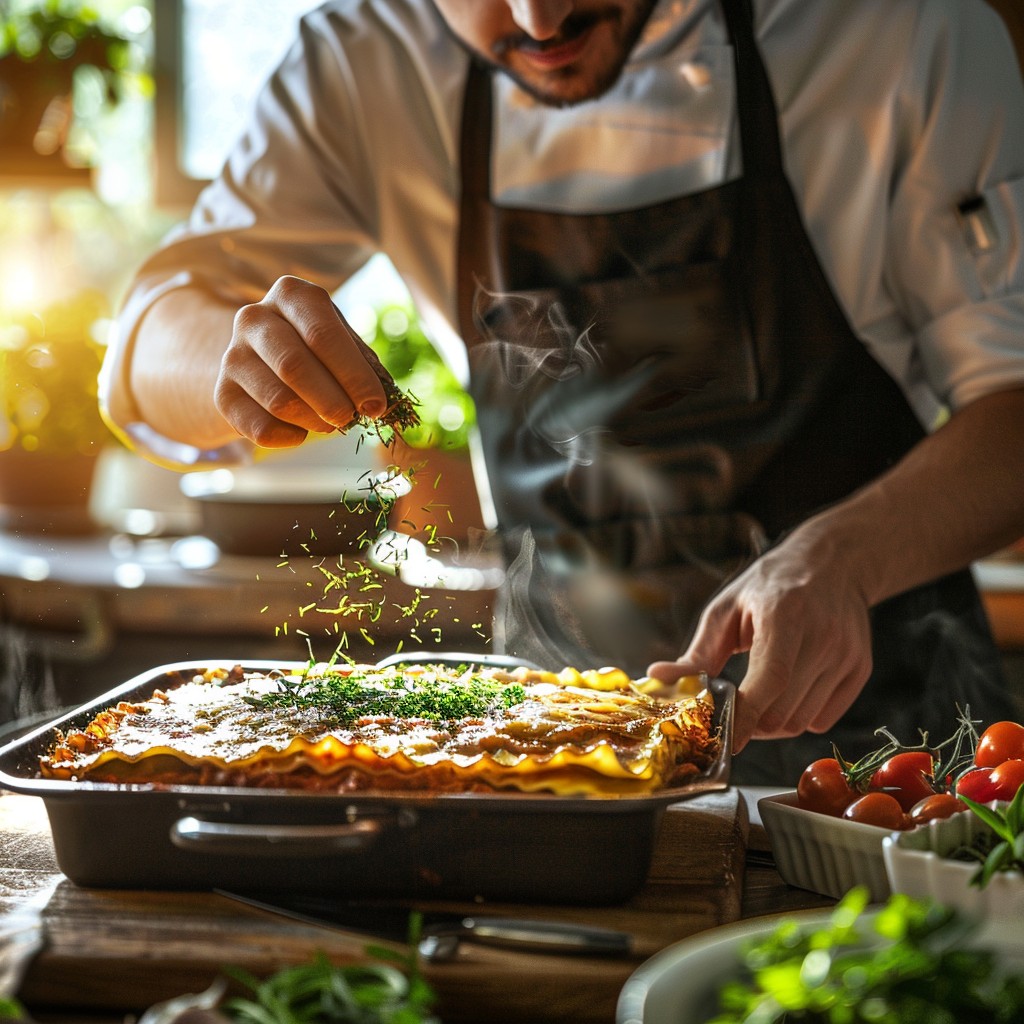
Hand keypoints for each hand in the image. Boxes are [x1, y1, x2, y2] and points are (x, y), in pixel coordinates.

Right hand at [214, 275, 387, 446]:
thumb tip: (379, 402)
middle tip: (351, 419)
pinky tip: (301, 432)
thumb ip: (363, 366)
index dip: (354, 376)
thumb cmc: (318, 350)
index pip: (323, 335)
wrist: (262, 360)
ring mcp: (233, 355)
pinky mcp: (222, 394)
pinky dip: (289, 438)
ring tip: (329, 422)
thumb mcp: (342, 342)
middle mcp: (254, 318)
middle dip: (332, 401)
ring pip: (278, 400)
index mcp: (292, 295)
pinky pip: (259, 428)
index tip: (375, 405)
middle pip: (294, 367)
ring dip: (314, 420)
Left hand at [646, 528, 873, 750]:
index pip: (769, 679)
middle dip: (749, 723)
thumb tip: (657, 679)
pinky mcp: (860, 669)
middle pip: (782, 711)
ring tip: (757, 698)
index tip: (721, 738)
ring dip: (771, 723)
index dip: (744, 716)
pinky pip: (822, 719)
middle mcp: (822, 635)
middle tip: (731, 711)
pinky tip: (786, 691)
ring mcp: (846, 654)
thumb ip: (697, 653)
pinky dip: (798, 717)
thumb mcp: (727, 609)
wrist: (833, 563)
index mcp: (785, 613)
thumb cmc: (770, 586)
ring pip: (801, 721)